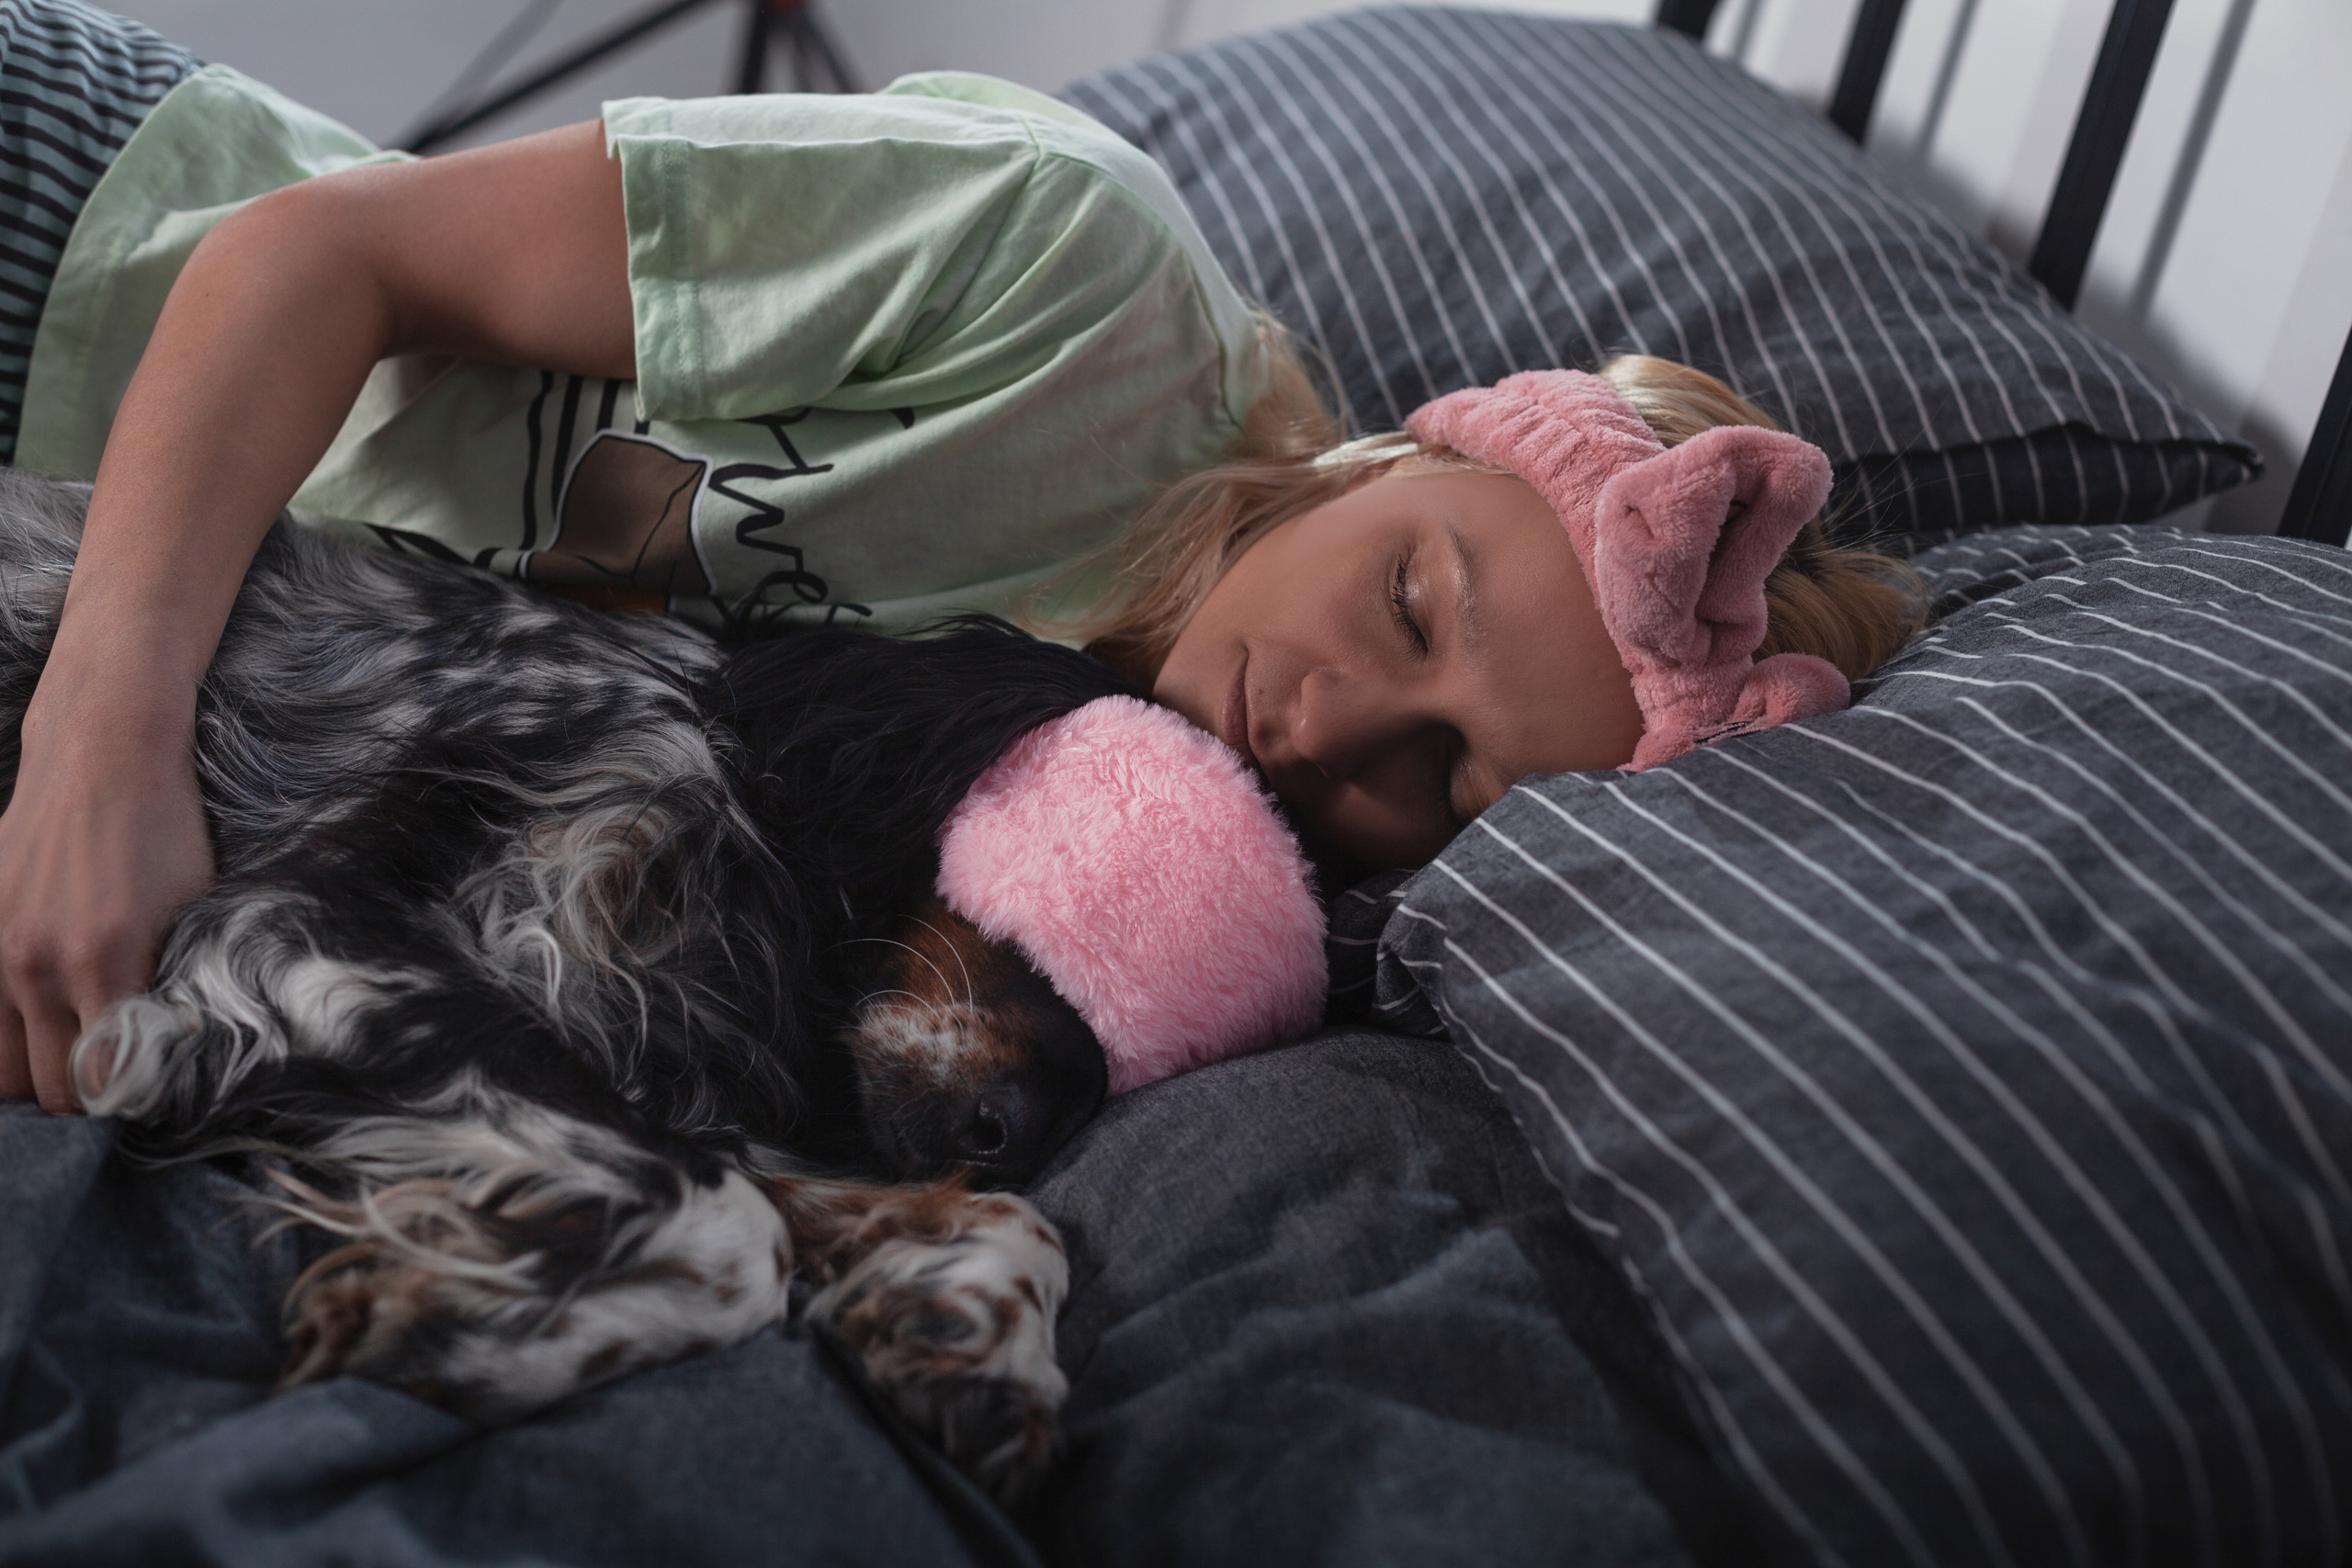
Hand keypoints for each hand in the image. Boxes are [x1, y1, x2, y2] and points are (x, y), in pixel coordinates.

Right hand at [0, 701, 212, 1110]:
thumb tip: (175, 1049)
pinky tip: (30, 1027)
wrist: (102, 755)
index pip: (101, 1080)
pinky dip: (0, 1033)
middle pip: (46, 1088)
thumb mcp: (196, 908)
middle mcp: (36, 963)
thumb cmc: (164, 831)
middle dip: (80, 1099)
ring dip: (32, 1074)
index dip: (123, 1102)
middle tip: (107, 1084)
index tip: (143, 1094)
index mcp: (104, 962)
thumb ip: (179, 981)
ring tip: (67, 1059)